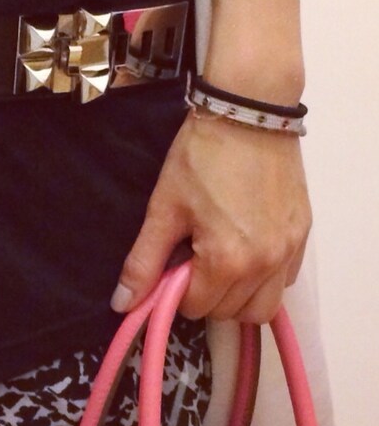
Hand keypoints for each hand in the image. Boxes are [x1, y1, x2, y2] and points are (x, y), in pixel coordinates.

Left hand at [111, 111, 310, 323]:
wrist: (248, 112)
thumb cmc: (201, 157)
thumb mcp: (164, 208)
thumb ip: (144, 262)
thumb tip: (123, 304)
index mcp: (228, 260)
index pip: (195, 308)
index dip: (175, 289)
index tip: (172, 259)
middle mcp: (266, 264)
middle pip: (230, 313)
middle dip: (205, 294)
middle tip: (193, 255)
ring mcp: (289, 251)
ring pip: (262, 306)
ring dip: (237, 295)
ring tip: (219, 258)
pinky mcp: (303, 235)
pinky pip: (284, 281)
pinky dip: (263, 278)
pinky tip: (245, 248)